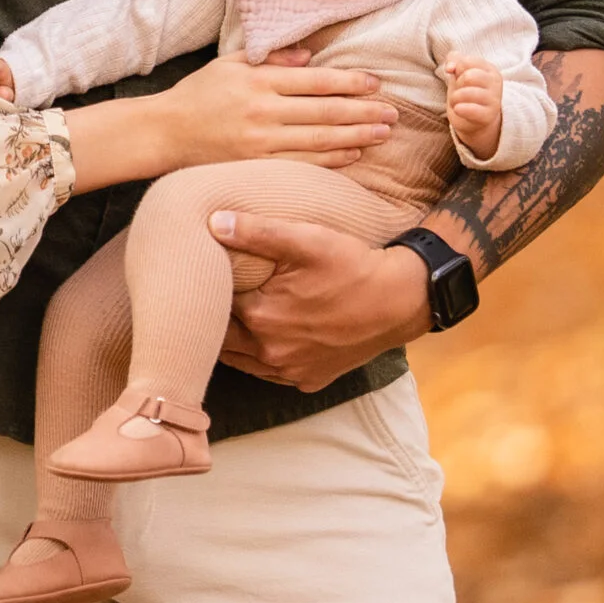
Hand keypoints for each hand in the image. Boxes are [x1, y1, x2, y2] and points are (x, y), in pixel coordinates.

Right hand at [159, 56, 397, 167]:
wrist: (164, 132)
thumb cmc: (198, 94)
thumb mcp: (230, 63)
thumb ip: (271, 56)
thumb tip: (311, 55)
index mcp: (258, 79)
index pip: (315, 81)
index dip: (349, 82)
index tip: (375, 82)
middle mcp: (263, 110)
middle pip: (325, 112)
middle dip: (364, 111)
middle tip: (394, 112)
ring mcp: (260, 142)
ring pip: (320, 140)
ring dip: (357, 136)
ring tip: (384, 133)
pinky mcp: (256, 166)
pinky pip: (302, 164)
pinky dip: (332, 161)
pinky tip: (354, 155)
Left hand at [210, 214, 431, 389]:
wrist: (400, 300)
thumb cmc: (352, 266)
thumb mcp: (306, 240)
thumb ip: (256, 231)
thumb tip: (213, 222)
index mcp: (260, 317)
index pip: (213, 307)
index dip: (206, 290)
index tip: (203, 275)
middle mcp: (270, 353)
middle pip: (221, 339)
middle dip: (212, 320)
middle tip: (209, 299)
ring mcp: (290, 371)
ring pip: (242, 361)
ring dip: (234, 342)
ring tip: (230, 317)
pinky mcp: (308, 380)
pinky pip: (271, 374)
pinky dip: (261, 358)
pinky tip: (265, 337)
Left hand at [442, 56, 502, 160]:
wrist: (473, 119)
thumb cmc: (466, 90)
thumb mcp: (460, 71)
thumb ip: (454, 59)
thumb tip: (450, 68)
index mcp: (490, 69)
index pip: (466, 61)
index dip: (456, 68)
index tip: (458, 75)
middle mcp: (495, 83)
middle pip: (468, 77)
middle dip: (457, 84)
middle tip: (459, 91)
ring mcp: (494, 100)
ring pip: (466, 93)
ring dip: (455, 98)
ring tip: (457, 102)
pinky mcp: (488, 116)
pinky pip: (472, 110)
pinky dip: (460, 109)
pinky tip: (458, 109)